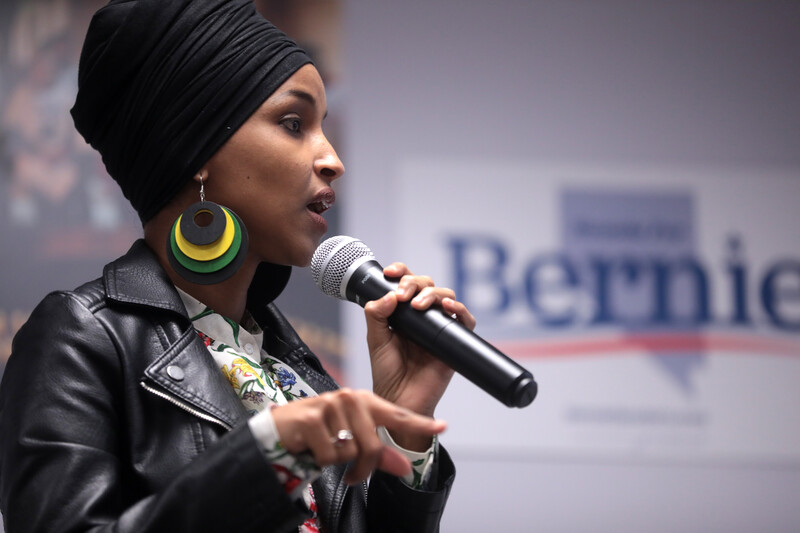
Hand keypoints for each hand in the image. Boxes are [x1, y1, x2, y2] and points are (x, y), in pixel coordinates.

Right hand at [271, 388, 445, 484]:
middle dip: (364, 467)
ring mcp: (330, 405)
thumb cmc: (319, 432)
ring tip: (328, 454)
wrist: (279, 429)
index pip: (397, 414)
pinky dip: (322, 460)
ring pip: (351, 451)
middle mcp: (350, 398)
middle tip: (354, 475)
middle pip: (373, 445)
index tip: (441, 427)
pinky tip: (313, 448)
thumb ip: (380, 453)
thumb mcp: (351, 442)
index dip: (419, 423)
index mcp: (364, 401)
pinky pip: (330, 455)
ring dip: (340, 463)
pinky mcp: (312, 418)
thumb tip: (406, 468)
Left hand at [363, 263, 475, 449]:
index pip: (406, 282)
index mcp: (403, 313)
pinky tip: (447, 308)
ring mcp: (439, 327)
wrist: (400, 400)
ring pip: (446, 296)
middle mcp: (423, 316)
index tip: (390, 273)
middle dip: (414, 283)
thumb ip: (376, 315)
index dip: (401, 271)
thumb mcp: (375, 340)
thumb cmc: (387, 373)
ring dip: (432, 294)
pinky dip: (459, 309)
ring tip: (418, 305)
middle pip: (427, 284)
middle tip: (402, 296)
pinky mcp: (454, 341)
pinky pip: (466, 320)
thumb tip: (389, 294)